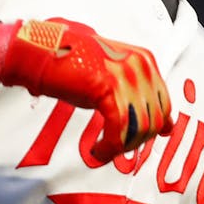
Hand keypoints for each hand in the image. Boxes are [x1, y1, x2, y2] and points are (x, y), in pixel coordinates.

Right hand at [0, 18, 173, 161]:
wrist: (39, 52)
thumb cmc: (68, 61)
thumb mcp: (109, 73)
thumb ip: (132, 91)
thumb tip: (148, 117)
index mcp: (142, 60)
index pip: (163, 101)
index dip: (155, 126)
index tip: (144, 139)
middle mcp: (138, 66)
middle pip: (154, 118)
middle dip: (136, 140)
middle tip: (117, 147)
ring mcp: (124, 76)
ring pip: (139, 128)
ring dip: (123, 146)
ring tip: (106, 150)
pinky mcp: (107, 89)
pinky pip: (119, 130)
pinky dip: (110, 147)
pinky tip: (99, 151)